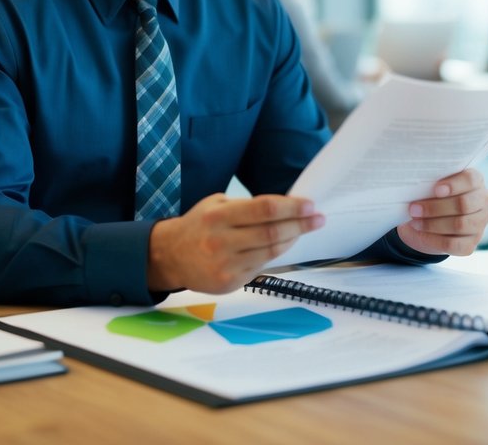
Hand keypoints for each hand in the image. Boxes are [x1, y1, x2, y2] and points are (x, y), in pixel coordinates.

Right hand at [147, 194, 324, 293]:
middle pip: (272, 233)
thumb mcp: (216, 206)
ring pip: (271, 252)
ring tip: (304, 230)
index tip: (310, 205)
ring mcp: (226, 265)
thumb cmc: (199, 225)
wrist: (170, 256)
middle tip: (318, 218)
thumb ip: (247, 207)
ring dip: (292, 240)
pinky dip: (276, 254)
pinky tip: (284, 245)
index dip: (291, 208)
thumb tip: (285, 208)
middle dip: (300, 224)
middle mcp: (221, 241)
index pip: (264, 210)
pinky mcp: (229, 282)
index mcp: (219, 217)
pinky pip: (261, 266)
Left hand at [396, 168, 487, 255]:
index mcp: (476, 181)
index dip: (454, 185)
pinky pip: (454, 244)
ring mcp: (479, 224)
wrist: (428, 220)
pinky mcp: (470, 244)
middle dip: (436, 207)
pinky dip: (434, 239)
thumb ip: (431, 182)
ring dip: (433, 224)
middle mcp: (482, 202)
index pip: (471, 180)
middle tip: (414, 209)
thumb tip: (418, 183)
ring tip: (415, 221)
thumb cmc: (431, 196)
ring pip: (459, 225)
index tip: (436, 189)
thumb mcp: (432, 185)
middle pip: (464, 204)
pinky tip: (421, 233)